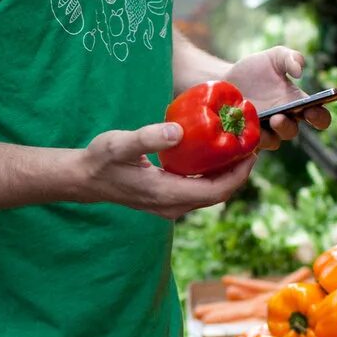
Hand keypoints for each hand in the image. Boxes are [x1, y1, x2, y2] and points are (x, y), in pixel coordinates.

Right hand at [75, 122, 256, 219]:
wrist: (84, 179)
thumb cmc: (100, 160)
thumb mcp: (120, 144)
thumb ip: (148, 138)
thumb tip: (178, 131)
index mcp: (166, 194)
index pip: (215, 191)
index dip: (238, 173)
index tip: (252, 151)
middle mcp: (172, 206)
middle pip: (218, 194)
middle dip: (238, 172)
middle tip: (251, 145)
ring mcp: (169, 206)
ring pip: (209, 194)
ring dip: (226, 174)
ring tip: (237, 148)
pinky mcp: (166, 200)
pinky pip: (198, 191)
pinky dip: (211, 175)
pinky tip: (213, 156)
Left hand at [224, 47, 332, 150]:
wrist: (225, 78)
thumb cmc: (255, 69)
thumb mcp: (275, 57)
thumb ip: (291, 58)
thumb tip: (299, 71)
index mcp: (297, 104)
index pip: (318, 117)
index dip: (320, 118)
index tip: (312, 111)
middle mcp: (284, 120)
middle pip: (292, 131)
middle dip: (287, 126)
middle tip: (278, 117)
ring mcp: (264, 130)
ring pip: (273, 141)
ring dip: (268, 136)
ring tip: (258, 124)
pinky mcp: (245, 136)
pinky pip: (251, 145)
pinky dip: (248, 139)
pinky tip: (240, 128)